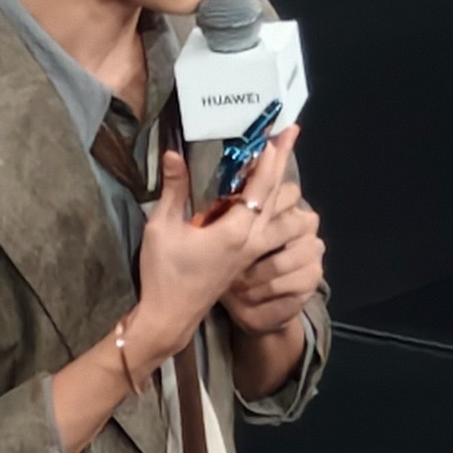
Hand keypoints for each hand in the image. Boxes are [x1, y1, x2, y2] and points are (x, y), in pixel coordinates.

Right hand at [130, 125, 306, 366]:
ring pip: (279, 216)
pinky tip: (267, 196)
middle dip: (283, 164)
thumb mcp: (162, 228)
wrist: (170, 317)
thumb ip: (174, 190)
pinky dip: (274, 207)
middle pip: (276, 197)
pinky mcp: (247, 261)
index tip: (279, 135)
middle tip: (291, 135)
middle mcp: (251, 241)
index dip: (270, 159)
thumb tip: (173, 153)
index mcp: (235, 232)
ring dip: (283, 189)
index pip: (260, 188)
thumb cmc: (164, 274)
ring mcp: (252, 253)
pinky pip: (271, 228)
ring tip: (283, 165)